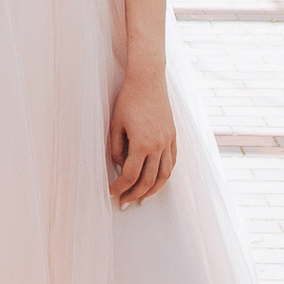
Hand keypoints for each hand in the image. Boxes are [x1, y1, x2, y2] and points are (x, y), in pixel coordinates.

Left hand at [109, 63, 175, 205]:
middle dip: (135, 194)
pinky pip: (172, 162)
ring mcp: (168, 142)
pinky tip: (157, 180)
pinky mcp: (173, 136)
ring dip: (153, 190)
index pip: (130, 175)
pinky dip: (165, 175)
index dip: (119, 187)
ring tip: (142, 199)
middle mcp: (158, 146)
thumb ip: (115, 148)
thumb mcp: (115, 124)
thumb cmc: (128, 100)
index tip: (111, 192)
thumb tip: (118, 166)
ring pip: (164, 175)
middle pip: (149, 181)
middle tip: (124, 203)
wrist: (148, 80)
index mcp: (142, 144)